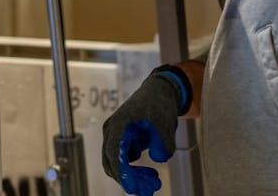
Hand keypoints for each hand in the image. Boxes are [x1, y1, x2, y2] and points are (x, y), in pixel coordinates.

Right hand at [102, 69, 187, 194]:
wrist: (160, 92)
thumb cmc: (159, 104)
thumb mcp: (165, 123)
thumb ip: (163, 142)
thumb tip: (158, 158)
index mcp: (119, 123)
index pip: (114, 152)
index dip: (122, 172)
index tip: (133, 187)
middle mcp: (112, 131)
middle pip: (112, 162)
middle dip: (129, 179)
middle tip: (149, 189)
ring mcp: (115, 136)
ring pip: (118, 164)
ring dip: (134, 176)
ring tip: (155, 182)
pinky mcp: (122, 142)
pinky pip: (126, 161)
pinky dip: (136, 171)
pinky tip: (152, 174)